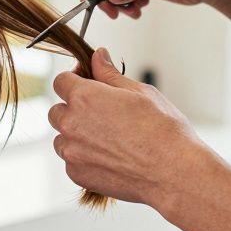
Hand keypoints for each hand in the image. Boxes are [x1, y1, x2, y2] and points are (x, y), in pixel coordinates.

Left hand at [49, 48, 211, 207]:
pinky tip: (109, 157)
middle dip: (73, 109)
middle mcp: (71, 124)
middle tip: (102, 114)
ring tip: (108, 138)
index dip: (74, 80)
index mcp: (84, 97)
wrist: (173, 171)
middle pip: (57, 111)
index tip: (87, 83)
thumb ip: (110, 75)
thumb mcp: (140, 92)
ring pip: (62, 138)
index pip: (61, 81)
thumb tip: (97, 57)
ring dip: (76, 135)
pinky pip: (71, 160)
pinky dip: (83, 157)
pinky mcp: (76, 174)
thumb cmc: (163, 130)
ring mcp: (72, 151)